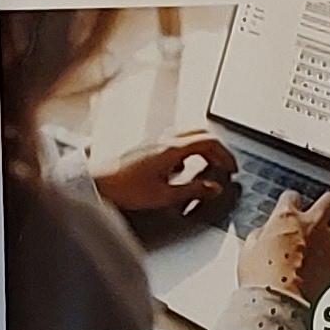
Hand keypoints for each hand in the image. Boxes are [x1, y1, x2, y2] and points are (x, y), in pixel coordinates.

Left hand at [92, 130, 236, 216]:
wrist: (98, 184)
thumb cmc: (125, 189)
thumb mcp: (164, 196)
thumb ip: (193, 191)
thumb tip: (213, 188)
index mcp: (171, 149)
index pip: (209, 142)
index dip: (225, 154)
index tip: (231, 168)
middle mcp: (164, 140)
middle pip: (201, 134)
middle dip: (217, 149)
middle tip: (224, 166)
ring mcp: (155, 141)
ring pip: (188, 134)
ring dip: (203, 147)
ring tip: (207, 165)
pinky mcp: (148, 147)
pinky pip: (175, 140)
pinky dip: (188, 149)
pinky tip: (183, 167)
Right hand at [239, 192, 329, 301]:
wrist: (278, 303)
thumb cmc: (261, 281)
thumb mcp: (248, 252)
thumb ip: (259, 237)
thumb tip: (262, 235)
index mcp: (286, 218)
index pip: (292, 197)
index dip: (292, 202)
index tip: (292, 209)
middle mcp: (313, 224)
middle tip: (329, 211)